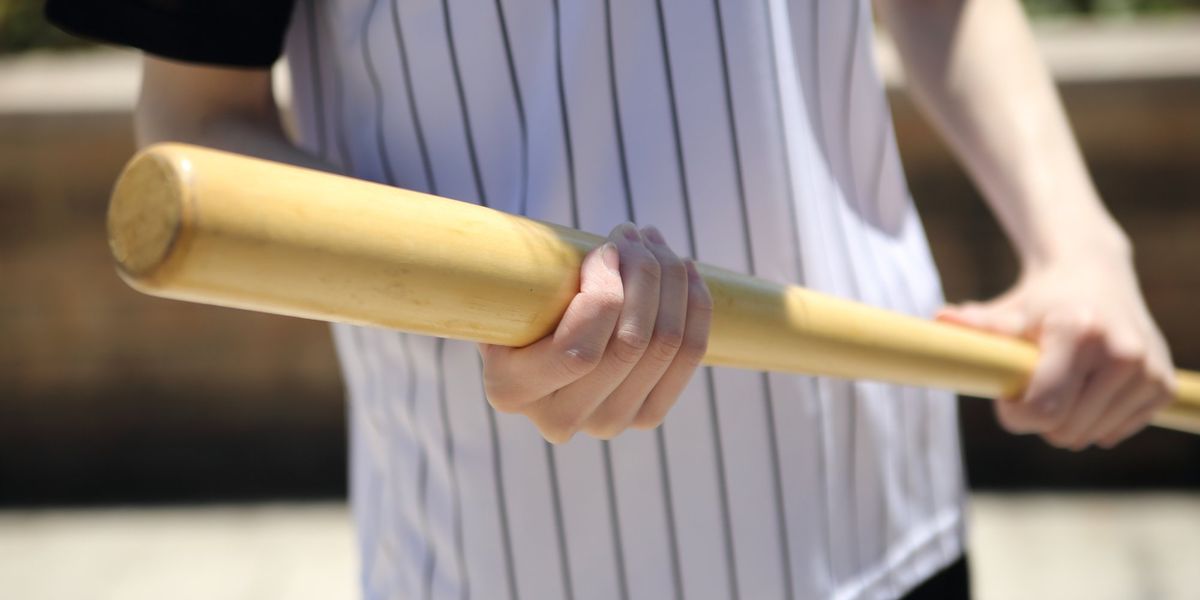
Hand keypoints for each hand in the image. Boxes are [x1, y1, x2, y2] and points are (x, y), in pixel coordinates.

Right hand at [479, 223, 711, 442]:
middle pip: (630, 345)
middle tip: (635, 232)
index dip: (605, 292)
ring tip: (655, 241)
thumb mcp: (508, 287)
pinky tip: (686, 272)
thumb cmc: (516, 300)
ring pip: (664, 346)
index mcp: (510, 390)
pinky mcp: (645, 415)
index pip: (579, 352)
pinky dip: (695, 308)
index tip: (606, 247)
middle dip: (643, 273)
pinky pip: (687, 358)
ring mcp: (606, 422)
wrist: (533, 342)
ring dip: (670, 281)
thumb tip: (608, 247)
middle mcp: (559, 419)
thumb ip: (532, 275)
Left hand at [937, 254, 1173, 449]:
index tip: (1007, 396)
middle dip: (1037, 418)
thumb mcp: (1008, 312)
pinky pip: (1112, 433)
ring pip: (1087, 437)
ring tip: (1065, 380)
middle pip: (1062, 430)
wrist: (1095, 275)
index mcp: (1078, 333)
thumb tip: (940, 318)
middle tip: (1036, 382)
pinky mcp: (1163, 387)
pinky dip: (1094, 421)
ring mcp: (1147, 371)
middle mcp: (1121, 351)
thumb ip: (977, 325)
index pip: (1042, 409)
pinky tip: (1092, 387)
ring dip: (1066, 421)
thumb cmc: (1039, 301)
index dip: (1015, 414)